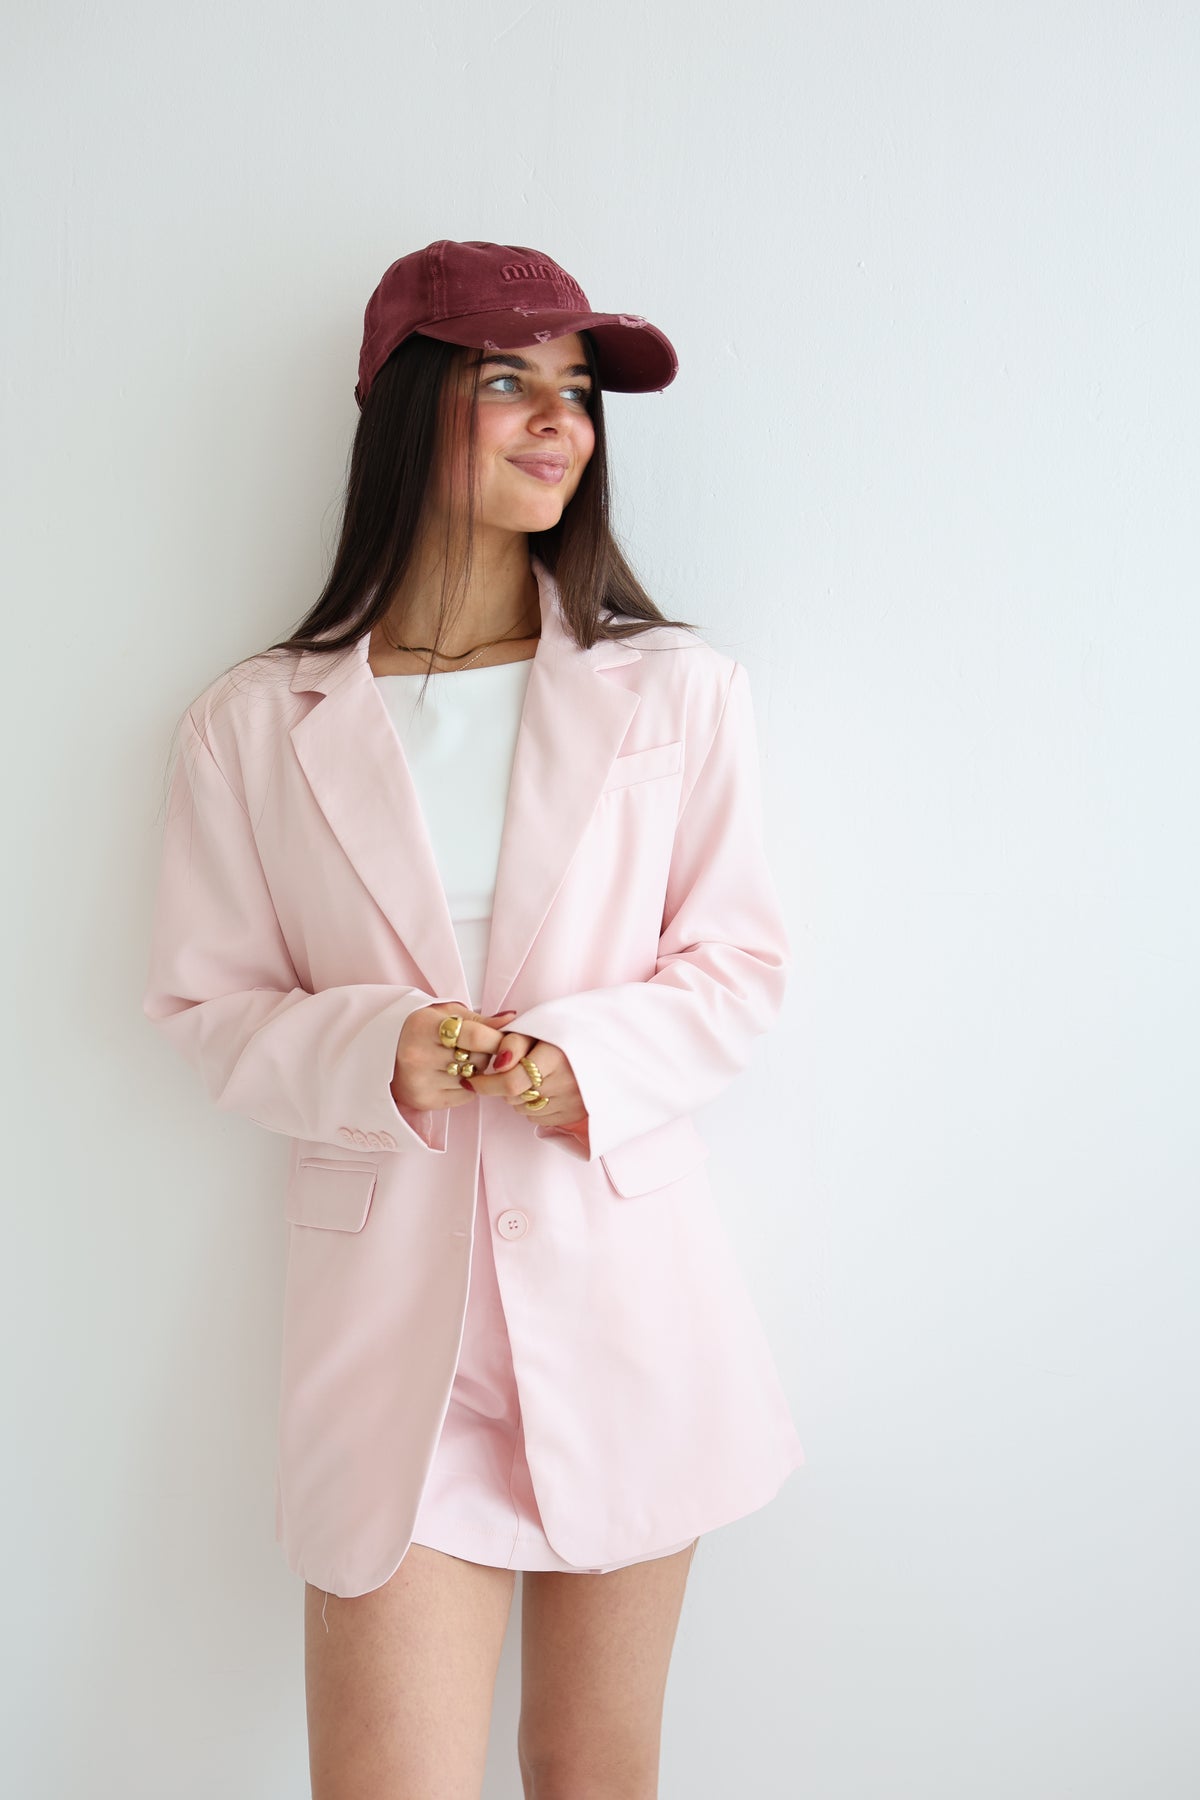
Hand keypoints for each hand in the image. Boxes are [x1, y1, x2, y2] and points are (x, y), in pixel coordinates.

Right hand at [391, 1003, 517, 1112]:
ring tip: (457, 1060)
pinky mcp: (424, 1100)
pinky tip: (450, 1075)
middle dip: (485, 1054)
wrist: (382, 1051)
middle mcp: (419, 1056)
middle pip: (478, 1060)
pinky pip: (465, 1096)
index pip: (476, 1036)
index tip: (506, 1040)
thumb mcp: (446, 1013)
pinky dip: (466, 1087)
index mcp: (424, 1027)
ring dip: (475, 1071)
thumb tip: (513, 1020)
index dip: (497, 1039)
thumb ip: (481, 1019)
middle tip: (473, 1047)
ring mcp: (420, 1081)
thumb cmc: (420, 1027)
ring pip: (474, 1080)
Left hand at [464, 1029, 588, 1132]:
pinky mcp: (574, 1114)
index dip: (487, 1083)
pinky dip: (532, 1107)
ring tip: (530, 1078)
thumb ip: (513, 1041)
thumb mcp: (538, 1028)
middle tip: (502, 1074)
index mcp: (555, 1054)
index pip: (511, 1080)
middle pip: (514, 1097)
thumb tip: (498, 1064)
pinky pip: (538, 1118)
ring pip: (523, 1109)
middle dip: (501, 1087)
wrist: (605, 1050)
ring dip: (517, 1097)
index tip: (472, 1081)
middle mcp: (565, 1080)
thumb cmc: (565, 1036)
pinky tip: (542, 1089)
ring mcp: (571, 1100)